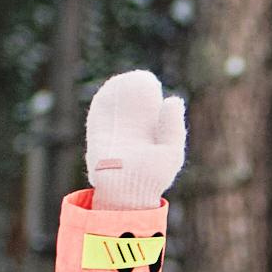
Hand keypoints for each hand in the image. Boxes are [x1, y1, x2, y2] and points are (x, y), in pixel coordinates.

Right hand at [86, 69, 186, 209]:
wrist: (129, 193)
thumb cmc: (152, 178)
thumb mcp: (171, 152)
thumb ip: (174, 127)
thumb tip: (174, 99)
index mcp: (147, 140)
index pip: (148, 114)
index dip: (149, 98)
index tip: (151, 83)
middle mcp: (130, 137)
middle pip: (130, 109)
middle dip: (133, 93)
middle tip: (140, 77)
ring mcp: (113, 137)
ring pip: (114, 110)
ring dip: (117, 94)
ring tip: (124, 79)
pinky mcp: (98, 138)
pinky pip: (99, 116)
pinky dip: (104, 101)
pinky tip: (111, 88)